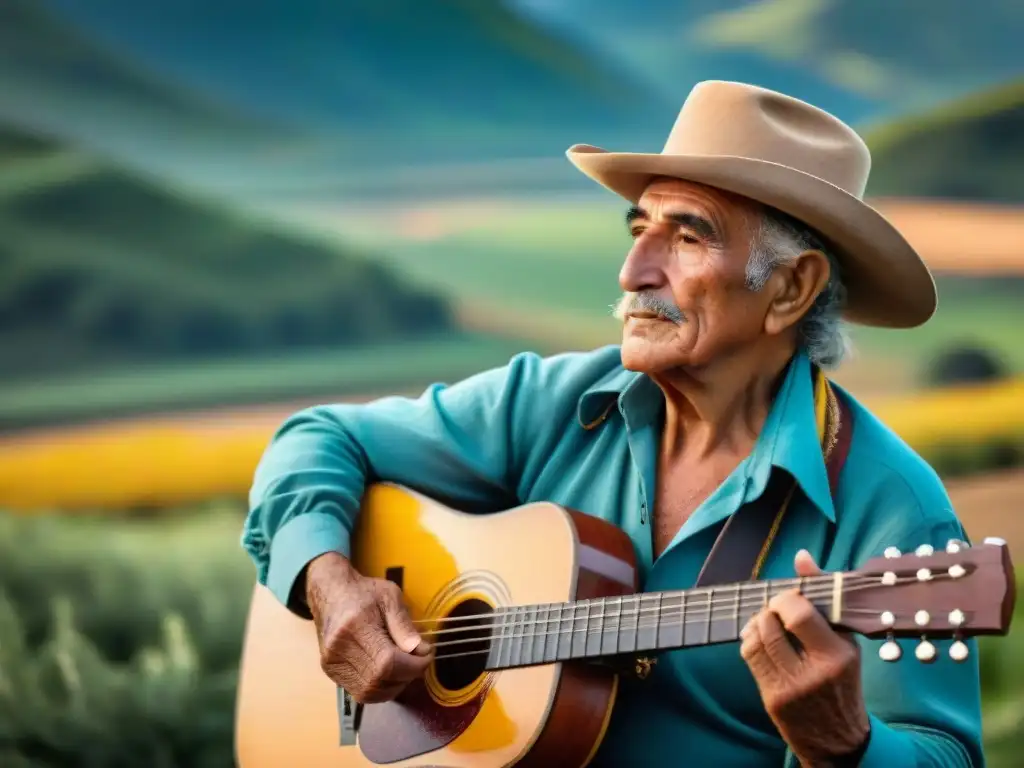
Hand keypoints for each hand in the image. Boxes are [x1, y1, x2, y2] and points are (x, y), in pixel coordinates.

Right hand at [304, 552, 432, 702]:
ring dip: (394, 686)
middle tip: (418, 661)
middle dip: (406, 676)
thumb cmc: (364, 592)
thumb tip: (421, 651)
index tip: (427, 655)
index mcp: (354, 627)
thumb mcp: (390, 597)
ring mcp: (331, 664)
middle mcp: (338, 649)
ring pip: (368, 693)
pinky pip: (359, 692)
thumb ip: (404, 625)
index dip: (413, 666)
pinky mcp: (330, 672)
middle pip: (378, 681)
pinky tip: (389, 673)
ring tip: (405, 668)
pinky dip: (380, 688)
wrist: (331, 592)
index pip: (387, 663)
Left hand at [739, 550, 869, 765]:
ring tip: (766, 622)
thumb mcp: (845, 641)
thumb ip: (824, 596)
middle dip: (769, 609)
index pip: (801, 613)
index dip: (786, 598)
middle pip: (773, 624)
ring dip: (756, 623)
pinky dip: (750, 641)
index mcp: (839, 654)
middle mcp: (815, 672)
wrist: (840, 739)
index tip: (790, 599)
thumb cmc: (842, 681)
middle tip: (775, 610)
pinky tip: (760, 641)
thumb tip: (801, 556)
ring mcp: (791, 687)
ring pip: (756, 638)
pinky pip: (749, 657)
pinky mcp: (772, 698)